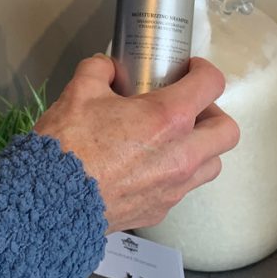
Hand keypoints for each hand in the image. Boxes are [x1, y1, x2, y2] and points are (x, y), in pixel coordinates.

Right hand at [34, 54, 238, 232]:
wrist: (49, 202)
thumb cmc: (68, 146)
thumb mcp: (80, 91)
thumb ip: (99, 69)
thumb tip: (108, 67)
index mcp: (167, 118)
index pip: (211, 84)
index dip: (204, 69)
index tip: (191, 69)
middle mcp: (181, 154)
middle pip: (227, 131)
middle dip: (213, 113)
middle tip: (189, 107)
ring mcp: (173, 187)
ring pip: (213, 164)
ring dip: (201, 146)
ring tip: (173, 137)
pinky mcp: (159, 210)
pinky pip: (184, 188)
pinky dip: (178, 172)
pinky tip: (149, 164)